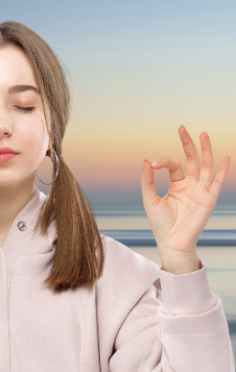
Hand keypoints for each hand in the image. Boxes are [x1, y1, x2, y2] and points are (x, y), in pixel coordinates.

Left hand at [141, 125, 229, 258]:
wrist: (172, 243)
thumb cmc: (160, 224)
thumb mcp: (149, 199)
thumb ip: (147, 181)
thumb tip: (146, 160)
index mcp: (176, 185)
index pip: (174, 165)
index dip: (164, 161)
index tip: (154, 163)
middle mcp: (190, 185)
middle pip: (191, 159)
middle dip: (188, 144)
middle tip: (182, 128)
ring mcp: (200, 191)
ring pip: (205, 166)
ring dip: (205, 150)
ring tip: (204, 134)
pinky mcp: (208, 199)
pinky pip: (217, 182)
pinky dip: (222, 170)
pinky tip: (225, 157)